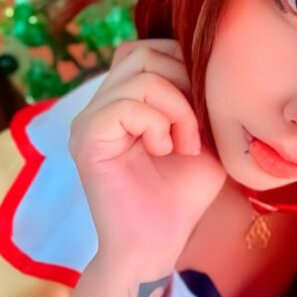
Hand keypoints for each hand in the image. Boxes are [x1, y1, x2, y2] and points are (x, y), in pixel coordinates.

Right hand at [68, 38, 226, 270]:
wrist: (157, 246)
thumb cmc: (181, 196)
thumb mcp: (204, 136)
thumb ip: (200, 98)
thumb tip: (210, 62)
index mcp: (124, 101)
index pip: (149, 49)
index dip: (184, 66)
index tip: (206, 109)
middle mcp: (100, 105)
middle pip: (144, 53)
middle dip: (185, 83)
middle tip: (198, 129)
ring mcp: (88, 120)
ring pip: (139, 75)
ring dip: (177, 108)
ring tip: (185, 144)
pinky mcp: (86, 139)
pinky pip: (124, 105)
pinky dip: (157, 123)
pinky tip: (165, 150)